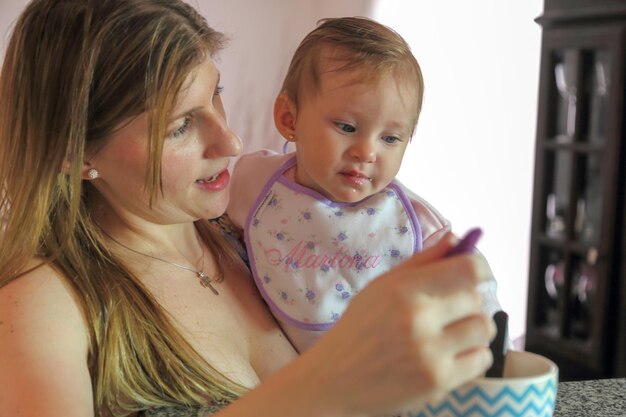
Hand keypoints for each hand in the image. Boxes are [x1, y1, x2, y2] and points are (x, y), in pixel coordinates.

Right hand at [302, 232, 495, 415]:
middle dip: (466, 302)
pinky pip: (482, 360)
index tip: (476, 273)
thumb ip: (423, 261)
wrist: (336, 377)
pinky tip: (450, 354)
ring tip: (451, 334)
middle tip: (447, 311)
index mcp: (404, 289)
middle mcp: (419, 319)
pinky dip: (472, 356)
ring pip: (483, 329)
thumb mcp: (383, 286)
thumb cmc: (361, 326)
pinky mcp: (438, 382)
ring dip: (472, 329)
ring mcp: (430, 353)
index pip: (469, 269)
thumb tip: (458, 239)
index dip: (479, 267)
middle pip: (476, 299)